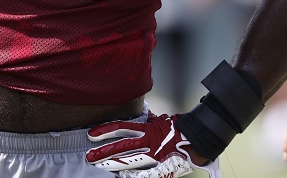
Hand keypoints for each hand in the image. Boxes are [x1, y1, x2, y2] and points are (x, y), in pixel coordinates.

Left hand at [86, 113, 217, 177]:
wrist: (197, 141)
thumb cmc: (175, 130)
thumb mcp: (158, 121)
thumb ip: (144, 120)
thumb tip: (132, 114)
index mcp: (149, 130)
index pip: (123, 128)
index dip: (106, 130)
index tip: (91, 134)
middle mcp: (150, 143)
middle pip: (122, 147)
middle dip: (104, 152)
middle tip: (88, 155)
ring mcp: (155, 157)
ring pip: (129, 161)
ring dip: (112, 163)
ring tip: (98, 165)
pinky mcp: (160, 168)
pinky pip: (143, 173)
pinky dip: (131, 174)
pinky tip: (119, 175)